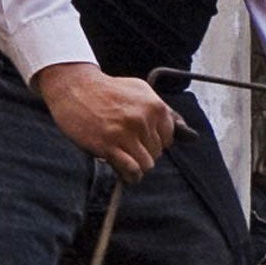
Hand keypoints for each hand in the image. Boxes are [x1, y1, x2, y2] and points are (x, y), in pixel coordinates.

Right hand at [36, 62, 175, 180]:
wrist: (75, 87)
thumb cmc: (109, 90)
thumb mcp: (142, 91)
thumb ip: (164, 112)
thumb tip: (190, 136)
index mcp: (155, 106)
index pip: (168, 138)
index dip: (155, 141)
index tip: (143, 139)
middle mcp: (143, 120)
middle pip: (157, 152)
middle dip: (144, 152)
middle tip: (128, 145)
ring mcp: (125, 133)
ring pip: (147, 164)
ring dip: (137, 165)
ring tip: (127, 159)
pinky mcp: (108, 146)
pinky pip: (131, 170)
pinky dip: (131, 177)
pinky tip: (128, 175)